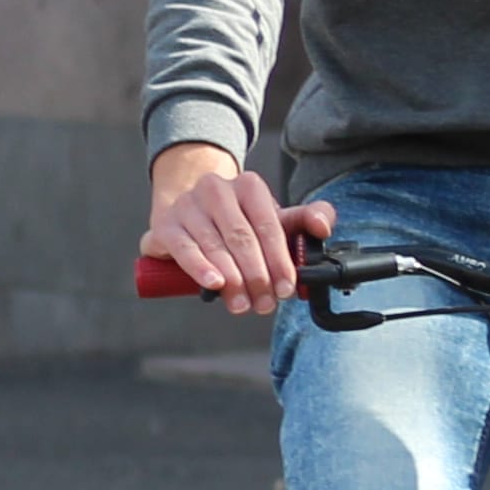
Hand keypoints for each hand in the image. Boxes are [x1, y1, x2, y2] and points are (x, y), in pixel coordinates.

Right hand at [143, 140, 332, 317]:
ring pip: (215, 246)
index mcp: (248, 186)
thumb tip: (322, 227)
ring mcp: (188, 205)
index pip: (268, 225)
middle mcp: (216, 189)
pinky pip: (185, 249)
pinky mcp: (166, 225)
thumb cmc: (236, 221)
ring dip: (232, 280)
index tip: (286, 287)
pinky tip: (214, 284)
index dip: (280, 260)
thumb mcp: (273, 218)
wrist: (188, 212)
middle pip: (242, 238)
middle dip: (257, 276)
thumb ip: (306, 220)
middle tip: (265, 302)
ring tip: (242, 303)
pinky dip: (200, 269)